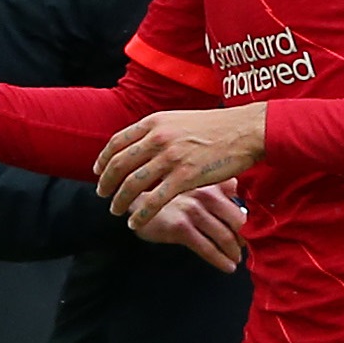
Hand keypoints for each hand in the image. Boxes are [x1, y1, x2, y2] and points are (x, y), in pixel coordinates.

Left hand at [95, 105, 266, 226]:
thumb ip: (160, 131)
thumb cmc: (217, 127)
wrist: (245, 131)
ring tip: (116, 210)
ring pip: (133, 184)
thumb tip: (142, 144)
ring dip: (120, 200)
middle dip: (107, 183)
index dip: (104, 159)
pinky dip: (141, 214)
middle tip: (102, 194)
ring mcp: (171, 158)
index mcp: (155, 122)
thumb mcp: (180, 120)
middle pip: (120, 164)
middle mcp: (158, 138)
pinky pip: (155, 200)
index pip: (118, 142)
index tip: (98, 171)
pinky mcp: (185, 177)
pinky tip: (135, 222)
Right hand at [136, 181, 246, 270]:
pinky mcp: (180, 227)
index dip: (247, 223)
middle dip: (243, 239)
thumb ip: (216, 186)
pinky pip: (207, 248)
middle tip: (244, 250)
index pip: (238, 205)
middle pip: (236, 222)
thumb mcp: (192, 183)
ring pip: (224, 237)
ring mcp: (192, 211)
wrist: (133, 202)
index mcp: (210, 183)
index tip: (250, 235)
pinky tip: (227, 267)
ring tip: (236, 261)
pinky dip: (220, 260)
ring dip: (233, 253)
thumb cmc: (166, 194)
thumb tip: (238, 193)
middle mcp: (204, 194)